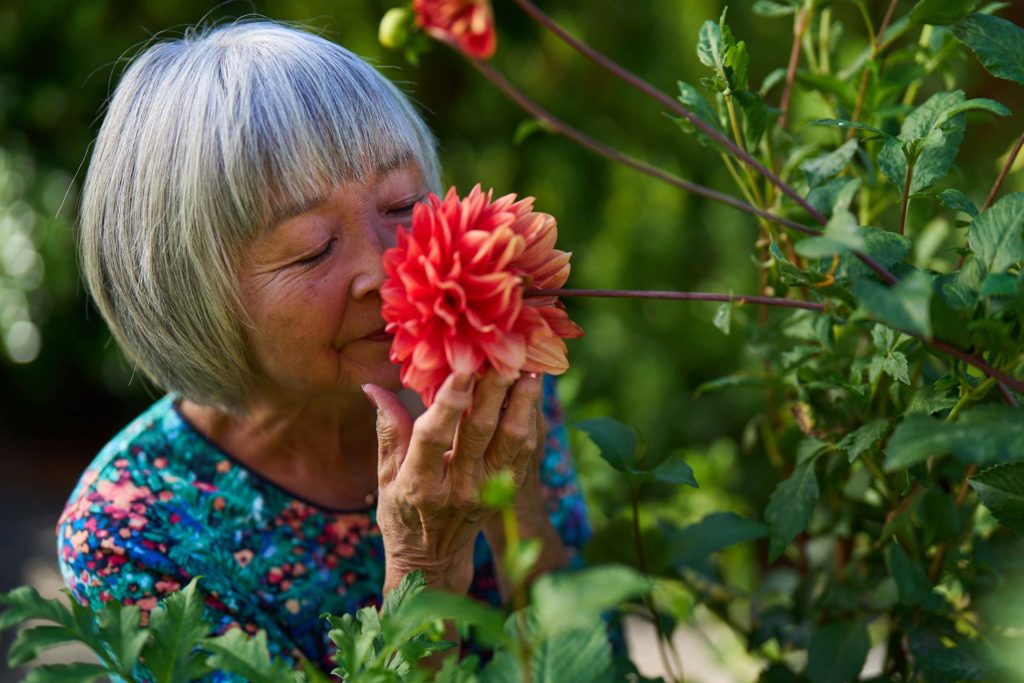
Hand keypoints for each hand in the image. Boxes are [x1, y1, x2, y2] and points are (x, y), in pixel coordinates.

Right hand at [363, 369, 543, 594]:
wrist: (432, 557)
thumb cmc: (401, 510)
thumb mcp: (384, 474)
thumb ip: (388, 429)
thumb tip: (373, 388)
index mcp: (420, 484)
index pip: (434, 437)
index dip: (448, 403)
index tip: (461, 369)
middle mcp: (458, 489)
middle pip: (479, 432)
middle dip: (492, 390)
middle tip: (503, 355)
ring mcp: (488, 491)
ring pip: (511, 439)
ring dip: (522, 401)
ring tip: (528, 368)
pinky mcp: (508, 490)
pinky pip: (525, 450)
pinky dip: (531, 417)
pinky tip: (532, 391)